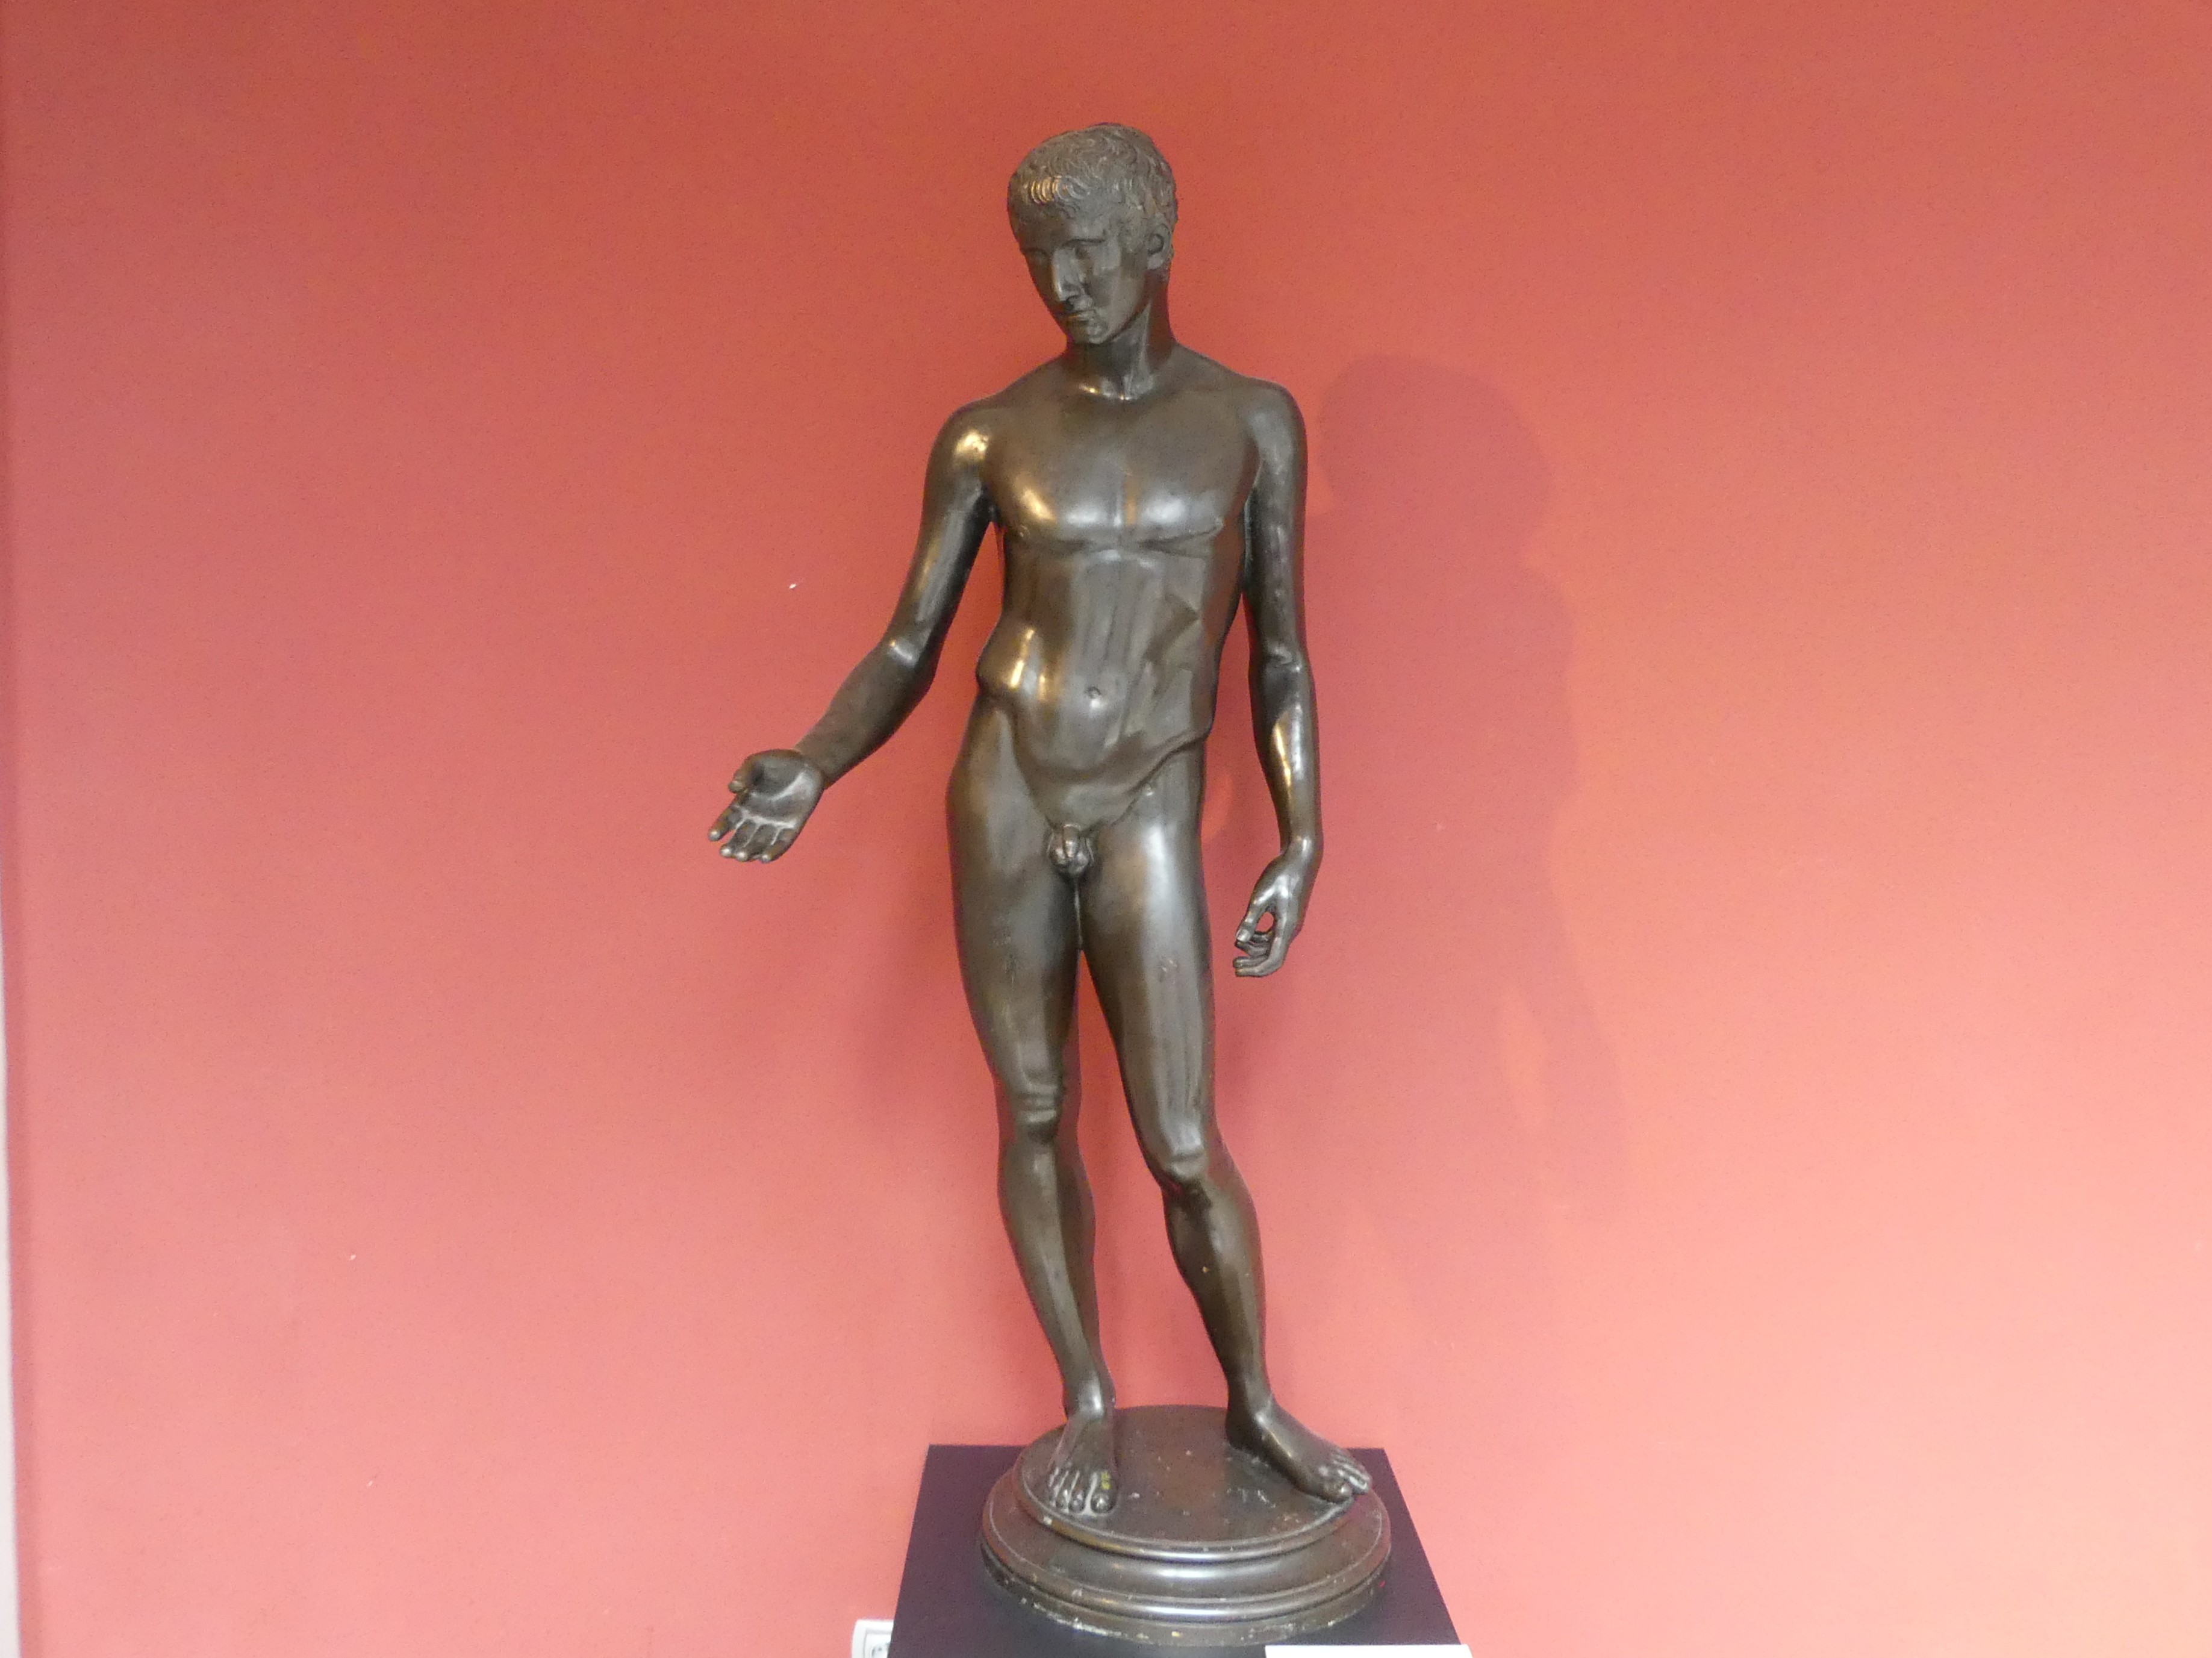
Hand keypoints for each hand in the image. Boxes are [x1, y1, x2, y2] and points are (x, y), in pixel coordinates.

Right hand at [710, 750, 824, 861]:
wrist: (807, 764)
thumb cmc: (777, 762)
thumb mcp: (757, 763)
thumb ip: (744, 773)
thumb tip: (732, 788)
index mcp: (744, 803)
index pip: (728, 819)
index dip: (720, 828)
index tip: (713, 836)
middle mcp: (757, 818)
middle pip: (741, 837)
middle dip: (733, 846)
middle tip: (726, 853)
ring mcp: (774, 824)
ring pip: (759, 844)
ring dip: (750, 852)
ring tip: (742, 856)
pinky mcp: (792, 827)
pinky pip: (782, 843)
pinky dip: (774, 852)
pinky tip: (764, 858)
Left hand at [1233, 846, 1317, 977]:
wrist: (1300, 859)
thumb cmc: (1280, 875)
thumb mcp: (1260, 897)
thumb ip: (1250, 920)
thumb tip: (1239, 940)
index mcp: (1286, 928)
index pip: (1273, 960)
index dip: (1256, 969)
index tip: (1238, 971)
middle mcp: (1290, 930)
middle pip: (1272, 956)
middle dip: (1252, 963)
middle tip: (1234, 964)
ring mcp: (1289, 925)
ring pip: (1271, 946)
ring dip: (1254, 950)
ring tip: (1237, 946)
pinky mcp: (1286, 918)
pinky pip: (1272, 936)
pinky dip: (1258, 939)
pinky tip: (1246, 935)